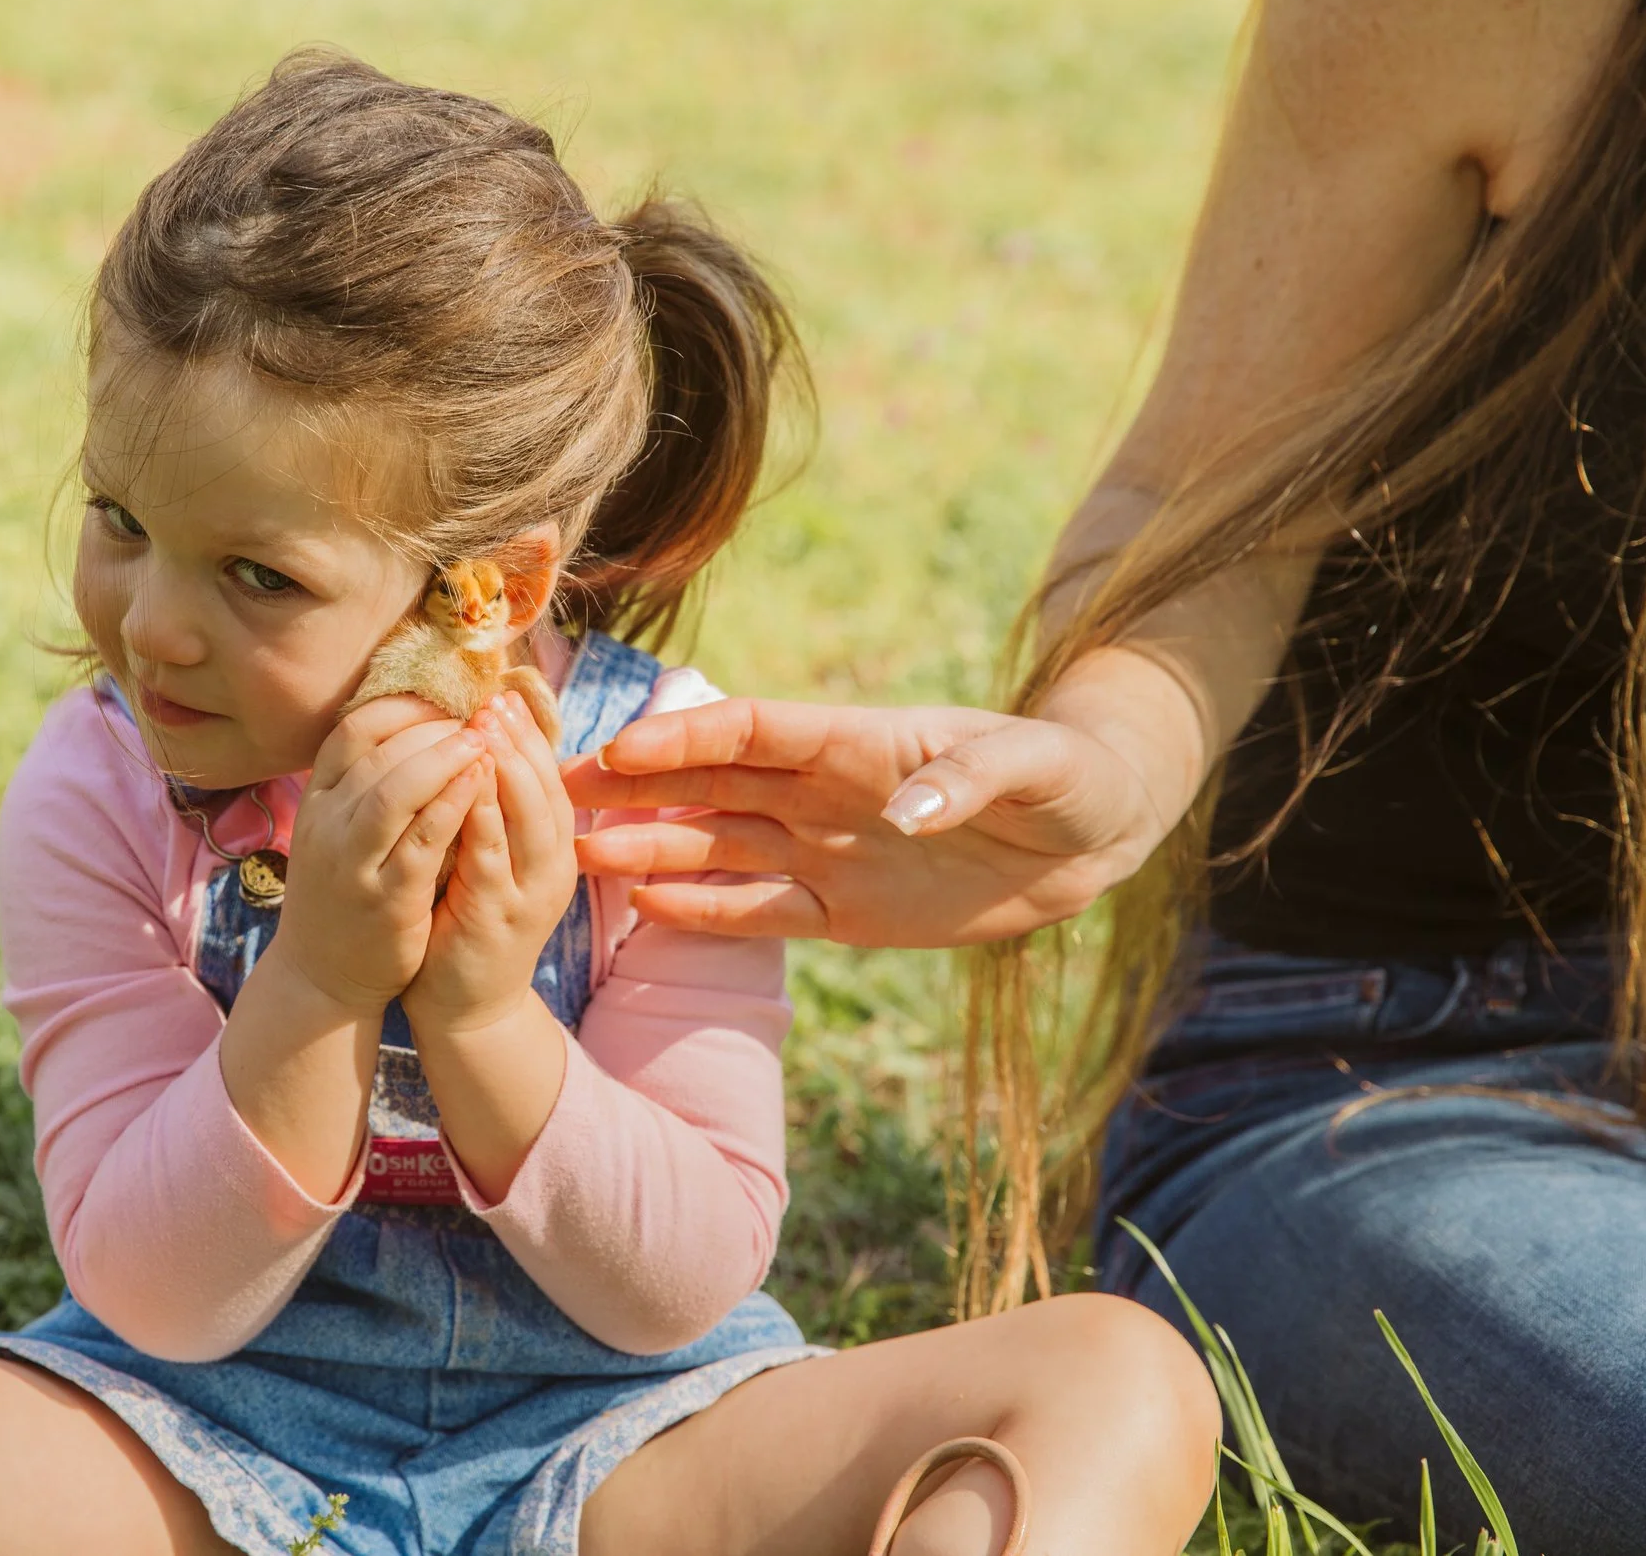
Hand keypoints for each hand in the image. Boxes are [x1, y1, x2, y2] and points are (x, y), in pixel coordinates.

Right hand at [262, 696, 490, 1013]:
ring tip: (483, 740)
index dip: (403, 707)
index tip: (447, 701)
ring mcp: (351, 863)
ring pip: (392, 791)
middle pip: (375, 751)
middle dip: (431, 726)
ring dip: (442, 758)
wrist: (321, 976)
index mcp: (318, 800)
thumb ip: (369, 782)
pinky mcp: (385, 899)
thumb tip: (422, 724)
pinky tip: (481, 784)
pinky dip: (452, 806)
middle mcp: (326, 825)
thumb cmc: (346, 891)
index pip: (354, 729)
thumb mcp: (342, 829)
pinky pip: (420, 841)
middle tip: (477, 715)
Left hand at [403, 690, 577, 1032]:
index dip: (529, 736)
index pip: (549, 779)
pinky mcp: (496, 919)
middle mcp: (551, 869)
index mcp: (552, 851)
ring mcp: (529, 896)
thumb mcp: (493, 862)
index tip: (505, 695)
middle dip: (522, 741)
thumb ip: (494, 814)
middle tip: (495, 699)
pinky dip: (482, 817)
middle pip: (547, 791)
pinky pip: (492, 859)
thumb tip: (483, 748)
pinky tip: (466, 784)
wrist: (467, 1009)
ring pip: (530, 820)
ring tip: (485, 727)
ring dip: (509, 769)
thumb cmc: (469, 924)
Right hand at [561, 697, 1173, 947]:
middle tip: (554, 792)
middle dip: (633, 786)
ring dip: (651, 847)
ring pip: (718, 846)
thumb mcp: (1032, 768)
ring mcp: (826, 850)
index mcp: (854, 742)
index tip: (617, 748)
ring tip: (578, 855)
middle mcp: (823, 793)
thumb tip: (911, 810)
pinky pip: (760, 911)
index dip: (682, 739)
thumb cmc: (1065, 777)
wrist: (1092, 836)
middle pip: (708, 785)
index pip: (748, 733)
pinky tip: (646, 905)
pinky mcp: (843, 911)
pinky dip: (705, 909)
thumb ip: (971, 777)